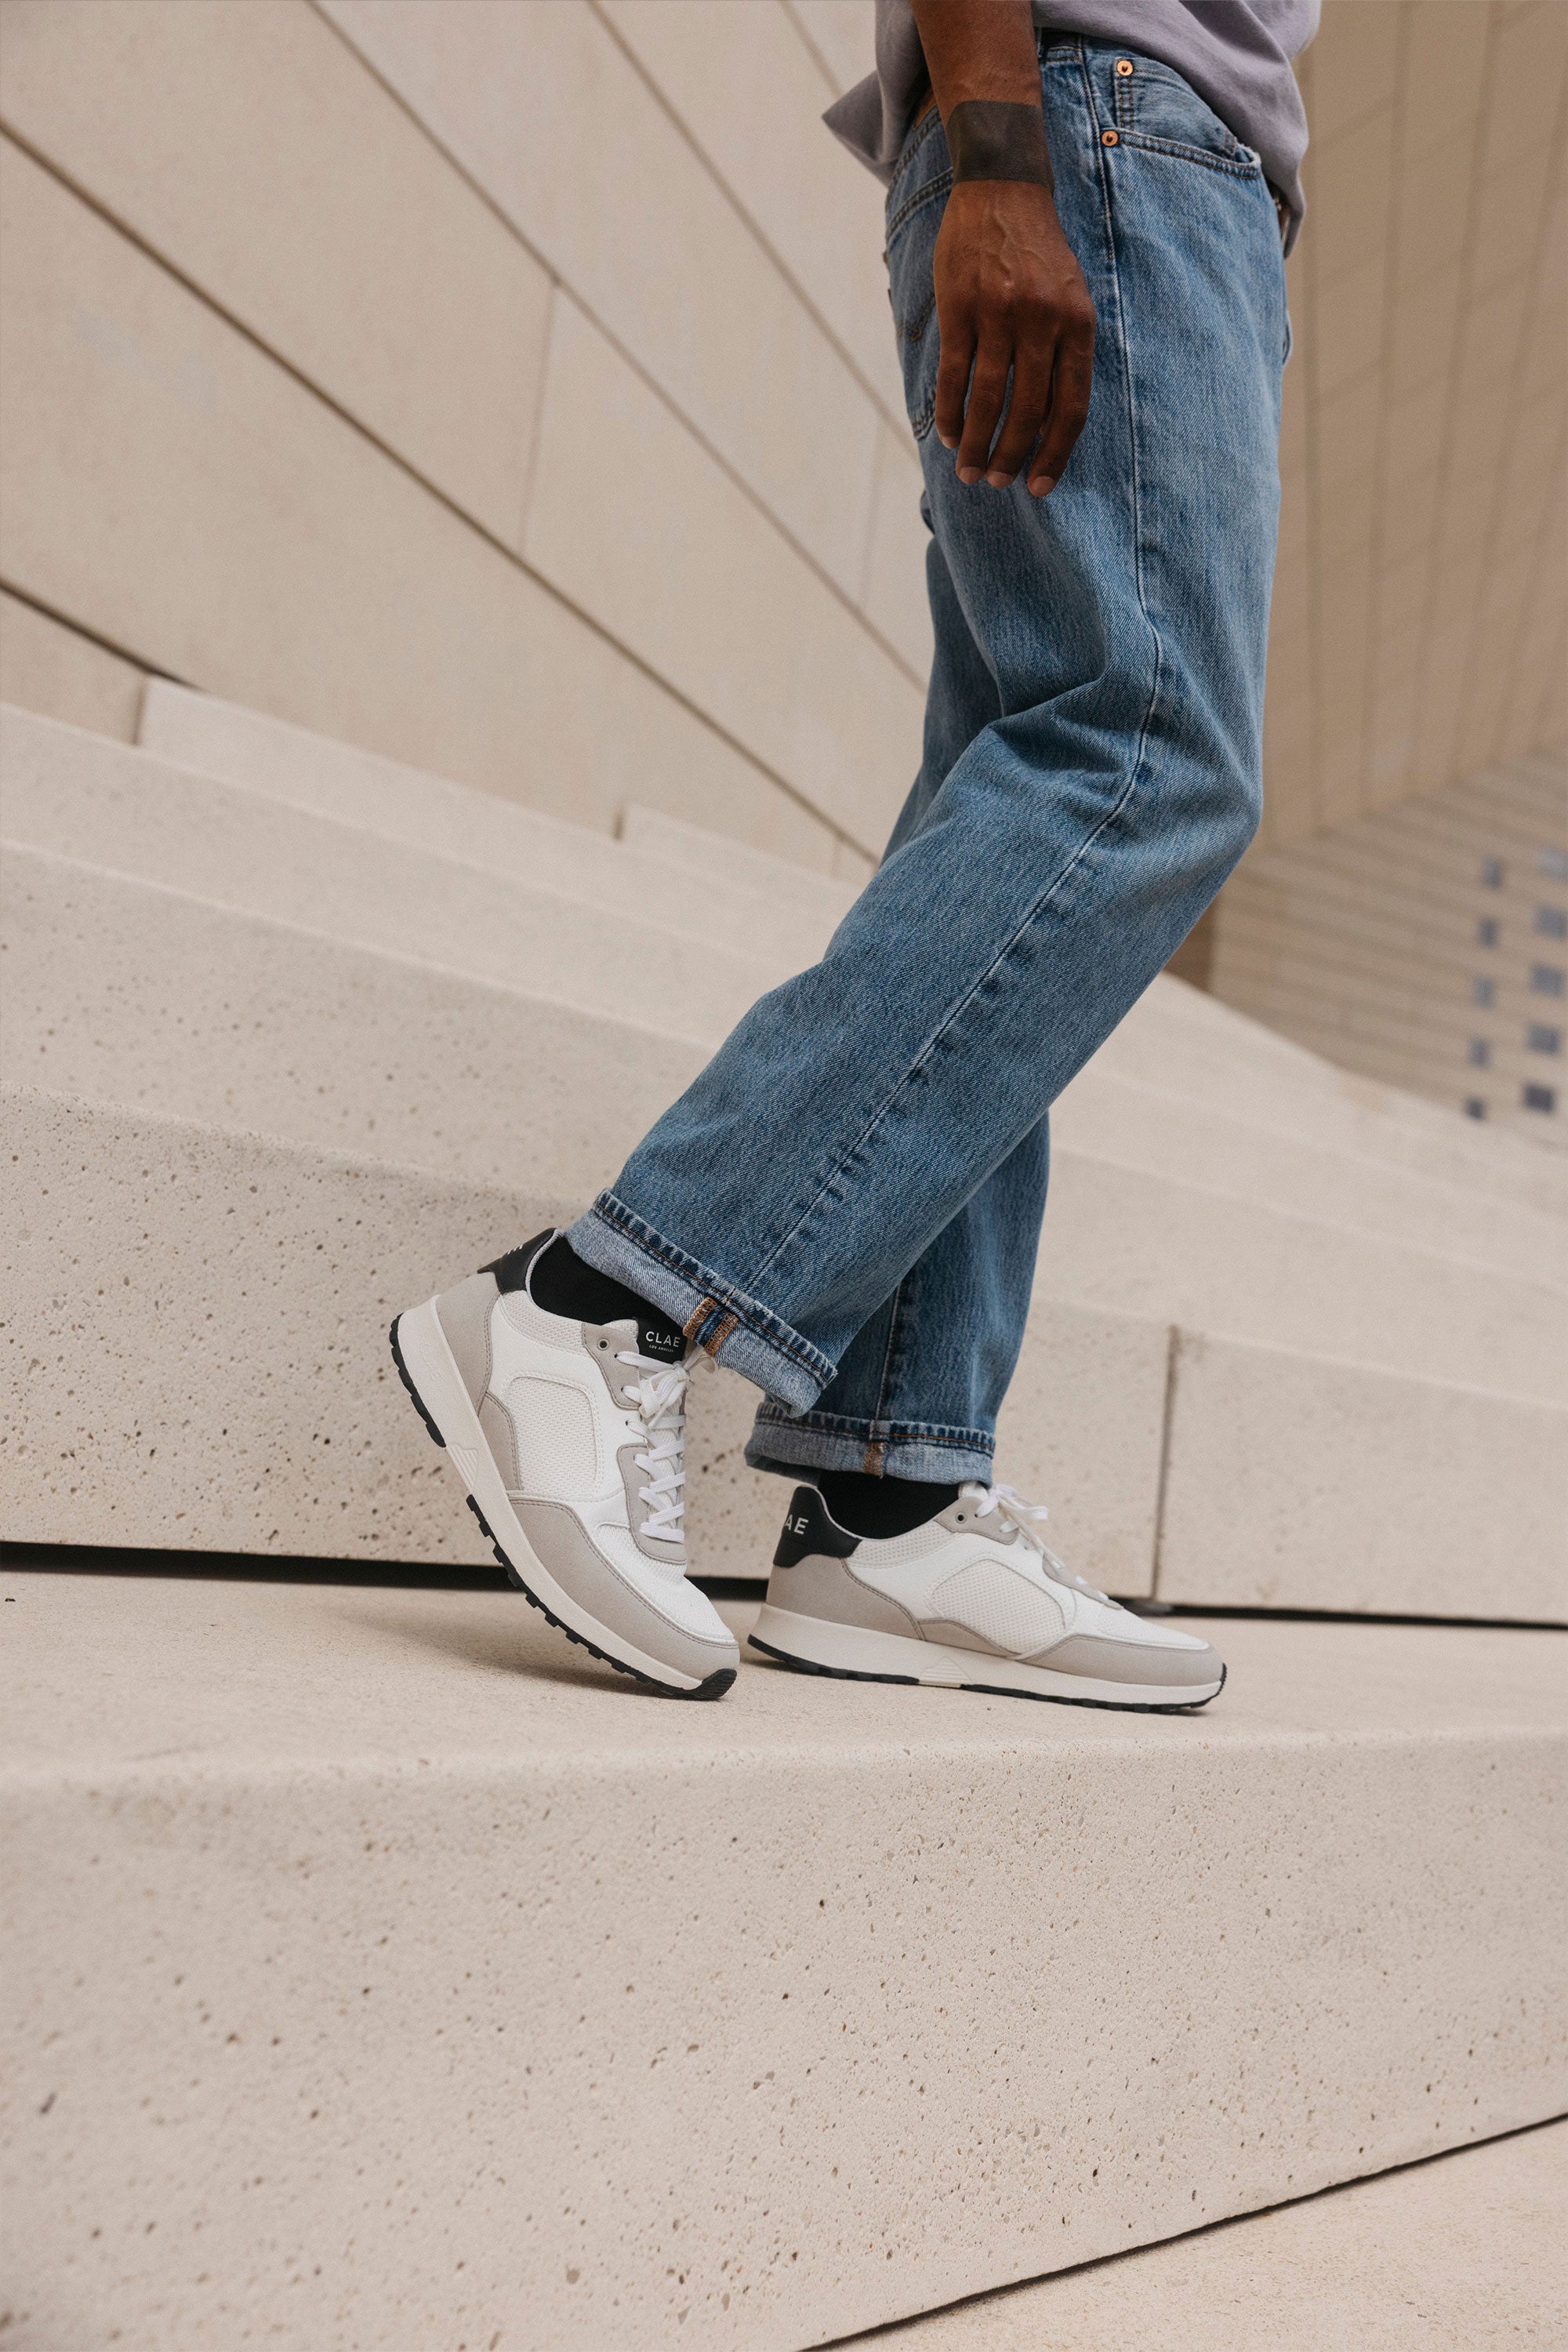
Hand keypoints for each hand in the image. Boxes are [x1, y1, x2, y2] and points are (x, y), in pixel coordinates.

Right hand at [932, 177, 1095, 495]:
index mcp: (1077, 324)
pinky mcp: (960, 307)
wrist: (1004, 189)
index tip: (1040, 486)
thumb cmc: (1039, 255)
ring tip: (968, 471)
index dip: (1055, 453)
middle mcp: (1042, 321)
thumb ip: (1065, 354)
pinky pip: (954, 375)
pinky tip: (947, 434)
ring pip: (988, 399)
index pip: (1071, 407)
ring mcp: (999, 314)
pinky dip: (949, 412)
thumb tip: (1052, 423)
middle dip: (1012, 456)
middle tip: (997, 482)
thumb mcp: (1071, 298)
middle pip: (1029, 411)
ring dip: (976, 444)